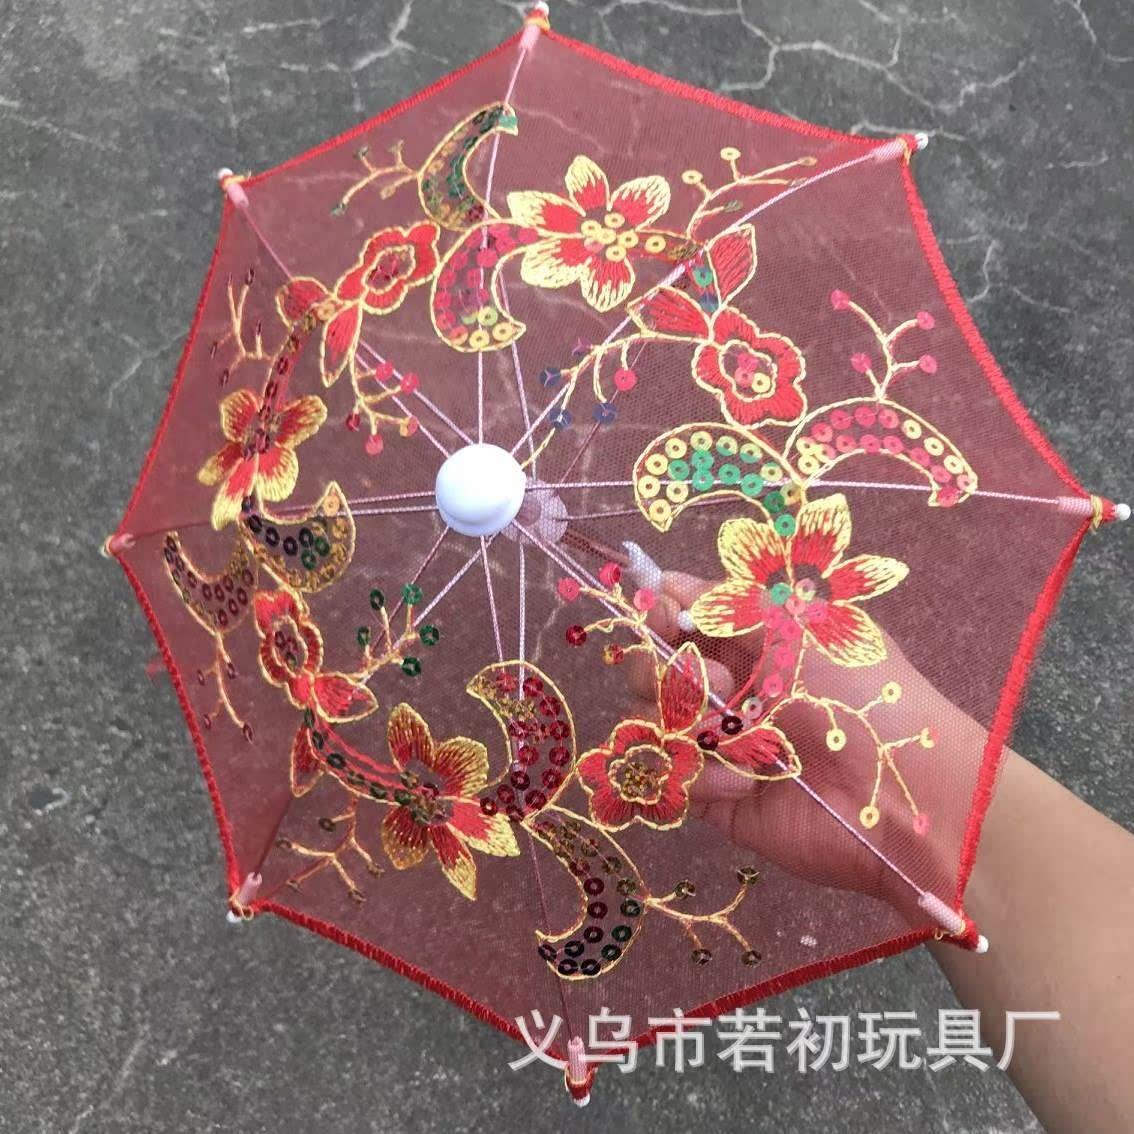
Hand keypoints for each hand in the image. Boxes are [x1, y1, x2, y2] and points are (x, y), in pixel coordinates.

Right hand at [625, 568, 988, 916]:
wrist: (898, 792)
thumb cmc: (854, 694)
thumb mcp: (795, 627)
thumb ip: (723, 602)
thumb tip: (662, 582)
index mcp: (749, 640)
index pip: (674, 616)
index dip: (657, 613)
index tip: (666, 616)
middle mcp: (726, 688)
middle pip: (648, 669)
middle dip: (665, 673)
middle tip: (718, 686)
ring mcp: (716, 744)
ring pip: (647, 723)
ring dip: (683, 724)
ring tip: (732, 737)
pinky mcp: (714, 797)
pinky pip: (668, 779)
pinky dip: (700, 778)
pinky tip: (745, 783)